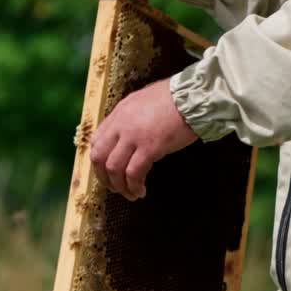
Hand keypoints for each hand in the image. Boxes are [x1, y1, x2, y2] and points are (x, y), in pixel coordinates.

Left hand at [89, 79, 197, 200]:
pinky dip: (134, 186)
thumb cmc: (176, 97)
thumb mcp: (144, 100)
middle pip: (99, 157)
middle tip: (115, 187)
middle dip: (104, 177)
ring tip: (130, 193)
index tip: (107, 170)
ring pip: (114, 168)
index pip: (97, 140)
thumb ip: (132, 116)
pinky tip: (141, 190)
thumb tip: (130, 133)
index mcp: (120, 112)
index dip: (99, 159)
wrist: (193, 97)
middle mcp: (121, 124)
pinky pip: (134, 173)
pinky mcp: (150, 148)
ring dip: (120, 186)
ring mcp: (134, 136)